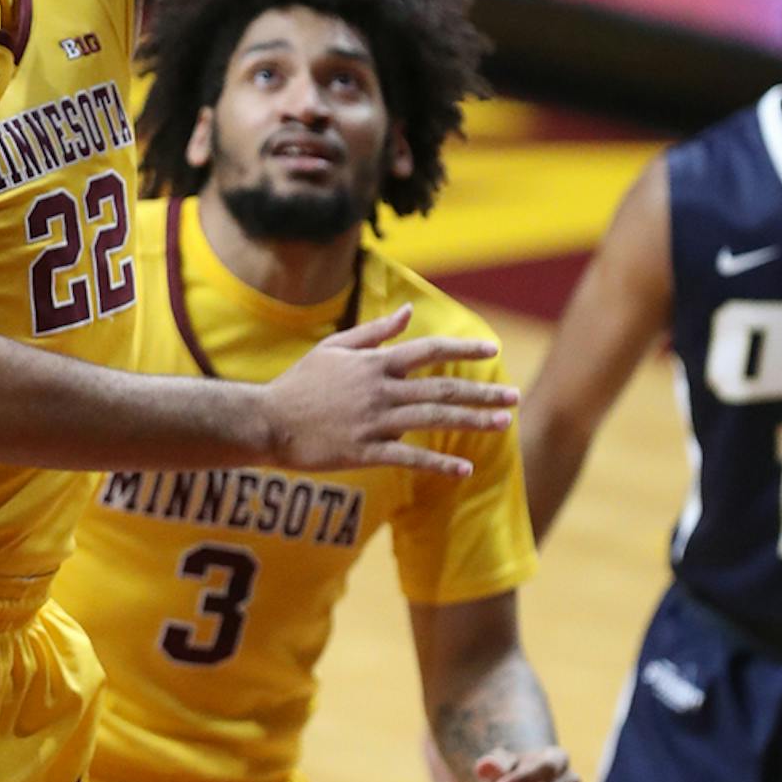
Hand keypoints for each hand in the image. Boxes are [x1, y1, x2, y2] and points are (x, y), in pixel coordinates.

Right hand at [261, 303, 515, 479]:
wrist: (267, 420)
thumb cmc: (300, 383)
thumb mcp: (335, 348)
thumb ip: (375, 332)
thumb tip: (408, 312)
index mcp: (374, 363)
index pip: (428, 350)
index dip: (463, 349)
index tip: (493, 351)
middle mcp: (380, 390)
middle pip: (441, 388)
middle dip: (482, 393)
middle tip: (515, 397)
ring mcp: (373, 421)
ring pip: (433, 419)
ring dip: (471, 421)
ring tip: (503, 424)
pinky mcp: (364, 451)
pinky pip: (409, 456)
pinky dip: (438, 463)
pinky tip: (464, 469)